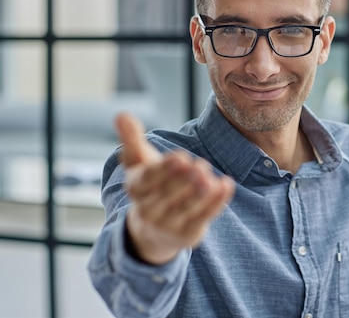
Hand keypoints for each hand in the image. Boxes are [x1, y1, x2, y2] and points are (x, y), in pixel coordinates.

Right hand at [116, 113, 234, 264]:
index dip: (164, 170)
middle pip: (168, 194)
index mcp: (135, 190)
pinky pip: (204, 217)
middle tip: (199, 164)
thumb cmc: (149, 186)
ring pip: (187, 208)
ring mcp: (169, 225)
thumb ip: (132, 139)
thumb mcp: (137, 163)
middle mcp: (149, 211)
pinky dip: (217, 201)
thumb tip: (121, 115)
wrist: (153, 229)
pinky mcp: (188, 234)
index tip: (180, 157)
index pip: (148, 180)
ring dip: (200, 192)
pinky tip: (226, 183)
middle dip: (185, 179)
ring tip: (209, 175)